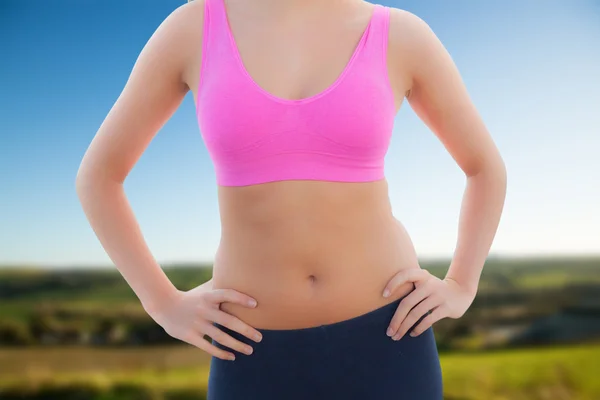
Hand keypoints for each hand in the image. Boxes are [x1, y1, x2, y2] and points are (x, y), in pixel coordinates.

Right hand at [143, 279, 262, 360]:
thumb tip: (241, 271)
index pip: (227, 294)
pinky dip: (221, 353)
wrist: (165, 306)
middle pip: (228, 321)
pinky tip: (232, 357)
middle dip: (246, 330)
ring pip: (220, 337)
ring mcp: (197, 324)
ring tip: (250, 350)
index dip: (241, 298)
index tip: (255, 304)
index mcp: (209, 297)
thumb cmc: (193, 297)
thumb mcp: (205, 289)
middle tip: (260, 337)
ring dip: (237, 345)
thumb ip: (222, 283)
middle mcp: (204, 310)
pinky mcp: (190, 336)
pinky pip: (208, 347)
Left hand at [383, 268, 474, 339]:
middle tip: (389, 332)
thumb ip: (410, 288)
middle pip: (407, 303)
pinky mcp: (446, 307)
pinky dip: (418, 329)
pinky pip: (428, 320)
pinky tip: (412, 334)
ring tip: (397, 336)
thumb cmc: (433, 289)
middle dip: (396, 319)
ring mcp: (438, 296)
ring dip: (404, 327)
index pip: (405, 275)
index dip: (393, 283)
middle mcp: (429, 284)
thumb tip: (388, 308)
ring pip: (416, 314)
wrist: (460, 291)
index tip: (383, 295)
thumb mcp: (423, 282)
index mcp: (422, 276)